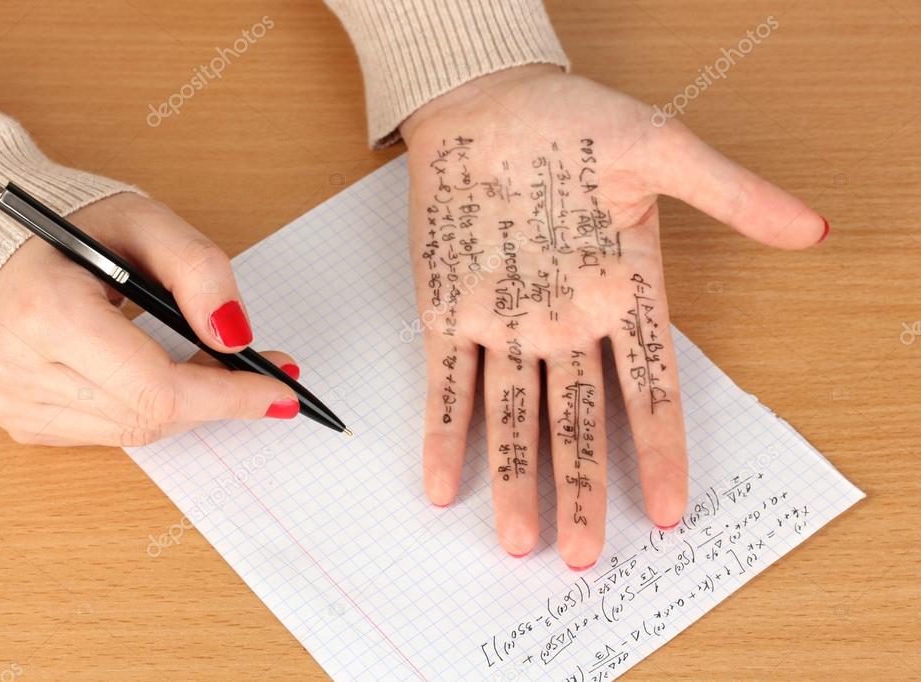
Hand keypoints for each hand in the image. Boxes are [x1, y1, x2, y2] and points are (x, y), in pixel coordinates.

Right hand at [0, 192, 300, 446]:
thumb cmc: (71, 226)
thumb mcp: (145, 222)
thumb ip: (199, 270)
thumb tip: (236, 338)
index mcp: (46, 313)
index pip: (157, 388)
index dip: (229, 397)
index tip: (280, 394)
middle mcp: (18, 367)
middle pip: (151, 416)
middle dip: (216, 398)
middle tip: (253, 370)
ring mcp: (11, 400)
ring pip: (134, 432)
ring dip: (185, 405)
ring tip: (207, 367)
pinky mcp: (16, 418)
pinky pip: (107, 433)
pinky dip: (145, 409)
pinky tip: (155, 376)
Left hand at [401, 65, 825, 567]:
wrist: (487, 102)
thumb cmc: (574, 121)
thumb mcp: (660, 151)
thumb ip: (728, 193)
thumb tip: (808, 227)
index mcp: (622, 293)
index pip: (649, 388)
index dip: (660, 450)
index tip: (672, 511)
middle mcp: (566, 323)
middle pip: (580, 421)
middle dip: (582, 488)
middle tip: (586, 557)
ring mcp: (505, 323)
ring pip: (514, 414)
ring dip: (514, 478)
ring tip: (520, 542)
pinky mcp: (449, 311)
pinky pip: (448, 380)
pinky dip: (444, 430)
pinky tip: (444, 484)